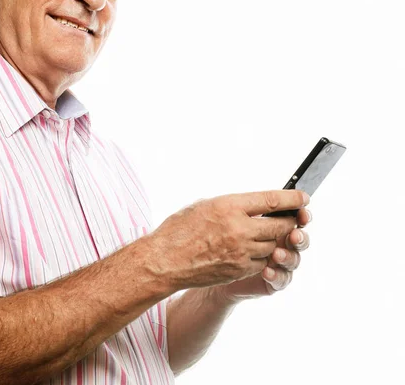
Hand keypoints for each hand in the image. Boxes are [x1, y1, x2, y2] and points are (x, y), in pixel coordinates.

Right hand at [145, 190, 308, 291]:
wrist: (164, 261)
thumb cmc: (178, 230)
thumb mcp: (203, 206)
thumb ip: (230, 206)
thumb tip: (252, 206)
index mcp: (229, 206)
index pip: (272, 200)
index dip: (292, 199)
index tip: (304, 197)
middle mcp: (239, 228)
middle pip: (280, 225)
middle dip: (290, 221)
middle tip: (292, 218)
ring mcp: (241, 252)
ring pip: (273, 245)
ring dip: (275, 240)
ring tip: (269, 235)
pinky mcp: (239, 270)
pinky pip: (262, 262)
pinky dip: (262, 257)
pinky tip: (253, 251)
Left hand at [213, 206, 311, 302]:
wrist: (209, 267)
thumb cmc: (218, 236)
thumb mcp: (226, 216)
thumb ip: (244, 208)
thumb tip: (257, 197)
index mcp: (273, 222)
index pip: (291, 215)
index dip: (299, 211)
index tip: (304, 205)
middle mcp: (279, 241)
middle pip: (297, 237)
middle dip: (298, 235)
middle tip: (293, 234)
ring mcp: (277, 262)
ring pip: (293, 258)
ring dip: (287, 256)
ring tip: (277, 254)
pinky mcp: (273, 281)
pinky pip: (281, 280)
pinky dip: (277, 275)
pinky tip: (267, 272)